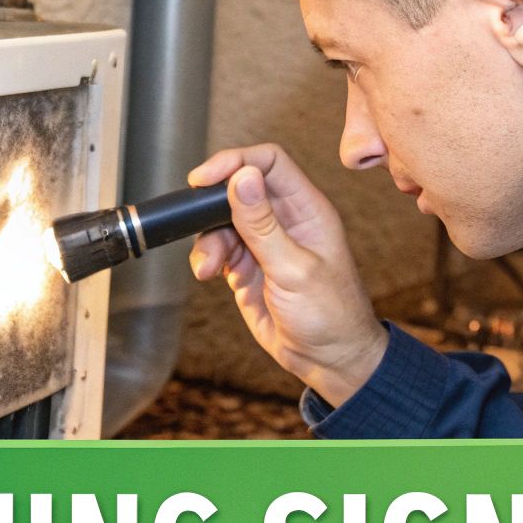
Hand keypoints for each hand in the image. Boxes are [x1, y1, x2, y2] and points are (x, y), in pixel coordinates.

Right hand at [188, 144, 387, 406]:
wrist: (328, 360)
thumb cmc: (330, 315)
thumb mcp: (294, 268)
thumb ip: (262, 224)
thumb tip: (242, 177)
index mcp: (306, 209)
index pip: (270, 163)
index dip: (235, 162)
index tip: (205, 178)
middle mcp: (284, 220)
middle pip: (239, 188)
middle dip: (211, 203)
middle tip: (192, 218)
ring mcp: (263, 243)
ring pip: (221, 221)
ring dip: (207, 239)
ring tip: (207, 266)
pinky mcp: (246, 266)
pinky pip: (217, 248)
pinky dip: (206, 257)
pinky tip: (207, 273)